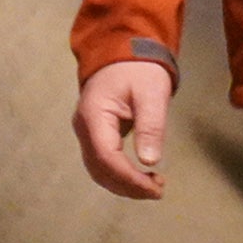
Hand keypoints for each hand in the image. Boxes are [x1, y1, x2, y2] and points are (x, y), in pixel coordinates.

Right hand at [73, 60, 174, 198]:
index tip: (154, 187)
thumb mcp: (151, 93)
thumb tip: (150, 161)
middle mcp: (84, 127)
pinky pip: (102, 162)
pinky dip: (120, 175)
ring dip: (124, 184)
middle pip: (99, 169)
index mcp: (94, 114)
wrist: (123, 51)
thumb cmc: (139, 68)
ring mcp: (86, 131)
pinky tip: (141, 177)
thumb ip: (151, 125)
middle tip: (158, 191)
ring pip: (98, 170)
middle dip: (128, 186)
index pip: (106, 156)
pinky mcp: (94, 134)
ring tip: (153, 187)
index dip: (129, 178)